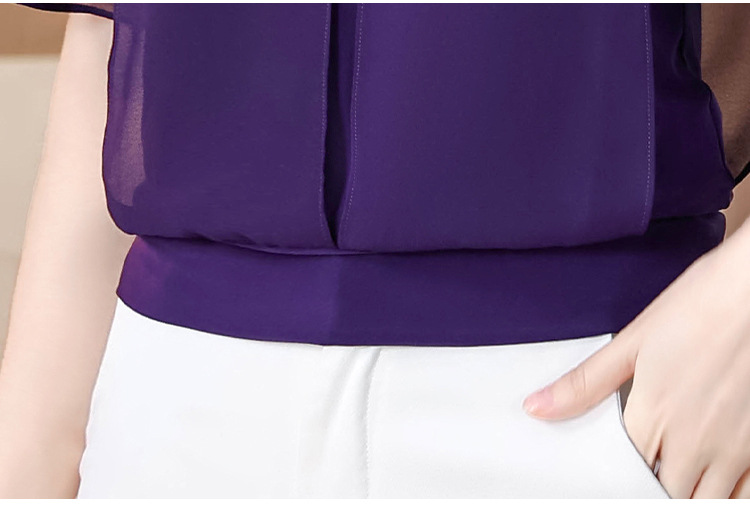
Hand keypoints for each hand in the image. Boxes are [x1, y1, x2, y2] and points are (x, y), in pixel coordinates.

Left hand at [521, 231, 749, 498]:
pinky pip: (744, 495)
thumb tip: (536, 407)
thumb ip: (584, 384)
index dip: (619, 471)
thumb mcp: (632, 342)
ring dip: (687, 493)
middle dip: (654, 486)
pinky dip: (728, 493)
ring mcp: (735, 449)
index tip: (622, 460)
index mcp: (652, 417)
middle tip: (650, 464)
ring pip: (705, 500)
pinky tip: (717, 478)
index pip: (625, 471)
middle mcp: (693, 442)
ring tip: (679, 473)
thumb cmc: (699, 306)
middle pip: (665, 492)